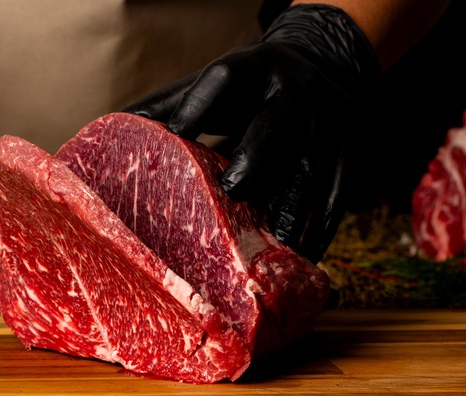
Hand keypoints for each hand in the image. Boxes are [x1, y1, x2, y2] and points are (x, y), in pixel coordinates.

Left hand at [124, 4, 378, 262]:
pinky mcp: (355, 147)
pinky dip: (323, 226)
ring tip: (275, 245)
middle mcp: (296, 88)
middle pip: (277, 120)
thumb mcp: (215, 89)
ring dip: (294, 206)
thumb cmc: (251, 91)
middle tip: (234, 188)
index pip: (225, 79)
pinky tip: (305, 256)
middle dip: (257, 152)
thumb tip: (110, 132)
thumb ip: (170, 107)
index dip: (200, 103)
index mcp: (254, 69)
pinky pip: (341, 191)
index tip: (176, 132)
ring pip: (315, 164)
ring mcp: (332, 117)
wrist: (321, 68)